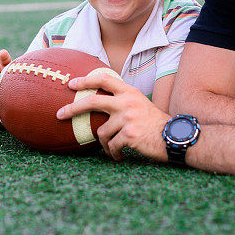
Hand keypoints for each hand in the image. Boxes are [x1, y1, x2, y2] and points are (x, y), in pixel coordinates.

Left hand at [56, 71, 170, 161]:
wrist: (174, 137)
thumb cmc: (155, 124)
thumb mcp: (140, 105)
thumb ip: (123, 102)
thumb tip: (99, 106)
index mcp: (129, 92)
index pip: (104, 79)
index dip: (86, 80)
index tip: (71, 84)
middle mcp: (127, 102)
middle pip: (93, 101)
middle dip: (72, 108)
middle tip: (59, 114)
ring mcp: (128, 118)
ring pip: (101, 132)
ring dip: (104, 144)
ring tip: (112, 150)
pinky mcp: (129, 134)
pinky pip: (111, 146)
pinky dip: (113, 153)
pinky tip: (119, 156)